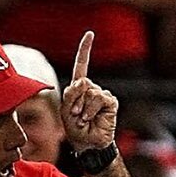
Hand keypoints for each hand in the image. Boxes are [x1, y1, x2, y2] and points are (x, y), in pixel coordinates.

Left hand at [60, 33, 119, 151]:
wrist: (87, 142)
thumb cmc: (74, 127)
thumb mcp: (65, 109)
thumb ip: (70, 93)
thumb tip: (82, 82)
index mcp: (78, 88)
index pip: (81, 65)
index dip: (85, 50)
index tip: (90, 34)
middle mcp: (91, 88)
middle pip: (80, 83)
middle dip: (74, 100)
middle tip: (73, 114)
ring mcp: (101, 94)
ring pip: (89, 92)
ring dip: (81, 108)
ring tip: (82, 119)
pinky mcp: (110, 102)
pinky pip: (99, 99)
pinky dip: (90, 110)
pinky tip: (90, 119)